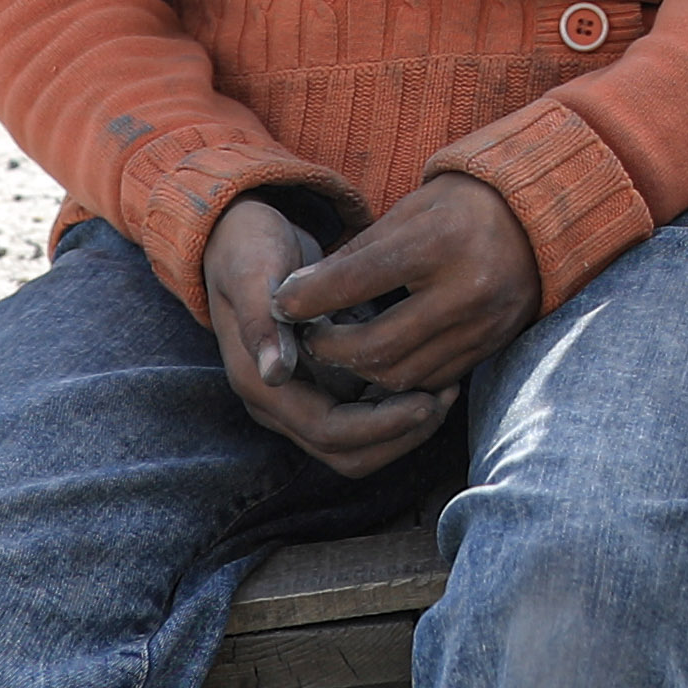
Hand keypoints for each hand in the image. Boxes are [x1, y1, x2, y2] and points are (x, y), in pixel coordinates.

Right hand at [203, 197, 460, 477]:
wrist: (241, 235)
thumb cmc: (250, 247)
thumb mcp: (252, 271)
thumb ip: (261, 322)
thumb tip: (275, 375)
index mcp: (260, 384)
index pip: (327, 431)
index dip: (379, 425)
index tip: (426, 400)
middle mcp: (280, 402)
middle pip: (347, 452)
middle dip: (399, 435)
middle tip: (445, 398)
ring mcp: (302, 395)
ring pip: (359, 443)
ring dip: (403, 428)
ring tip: (446, 392)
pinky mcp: (323, 382)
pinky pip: (365, 417)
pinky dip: (398, 409)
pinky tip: (432, 377)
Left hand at [266, 172, 541, 423]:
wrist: (538, 217)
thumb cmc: (460, 207)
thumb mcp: (408, 213)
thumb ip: (354, 256)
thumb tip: (294, 296)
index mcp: (440, 242)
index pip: (355, 280)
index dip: (307, 297)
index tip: (281, 302)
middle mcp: (467, 290)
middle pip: (376, 345)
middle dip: (329, 348)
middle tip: (308, 338)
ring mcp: (483, 325)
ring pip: (400, 375)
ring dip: (359, 369)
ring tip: (340, 350)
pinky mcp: (490, 347)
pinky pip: (429, 381)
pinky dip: (397, 376)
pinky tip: (380, 358)